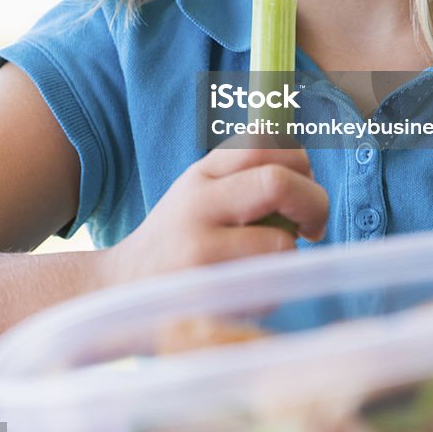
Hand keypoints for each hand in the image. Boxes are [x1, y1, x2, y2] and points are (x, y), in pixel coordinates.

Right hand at [99, 141, 327, 285]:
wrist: (117, 289)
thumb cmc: (175, 242)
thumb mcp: (199, 193)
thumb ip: (242, 177)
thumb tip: (306, 177)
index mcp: (203, 172)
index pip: (264, 141)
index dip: (301, 162)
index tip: (305, 185)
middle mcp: (199, 201)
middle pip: (278, 181)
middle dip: (315, 202)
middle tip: (313, 226)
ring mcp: (200, 247)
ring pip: (281, 241)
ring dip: (291, 254)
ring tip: (272, 262)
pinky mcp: (204, 290)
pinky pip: (266, 285)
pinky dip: (274, 287)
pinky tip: (249, 289)